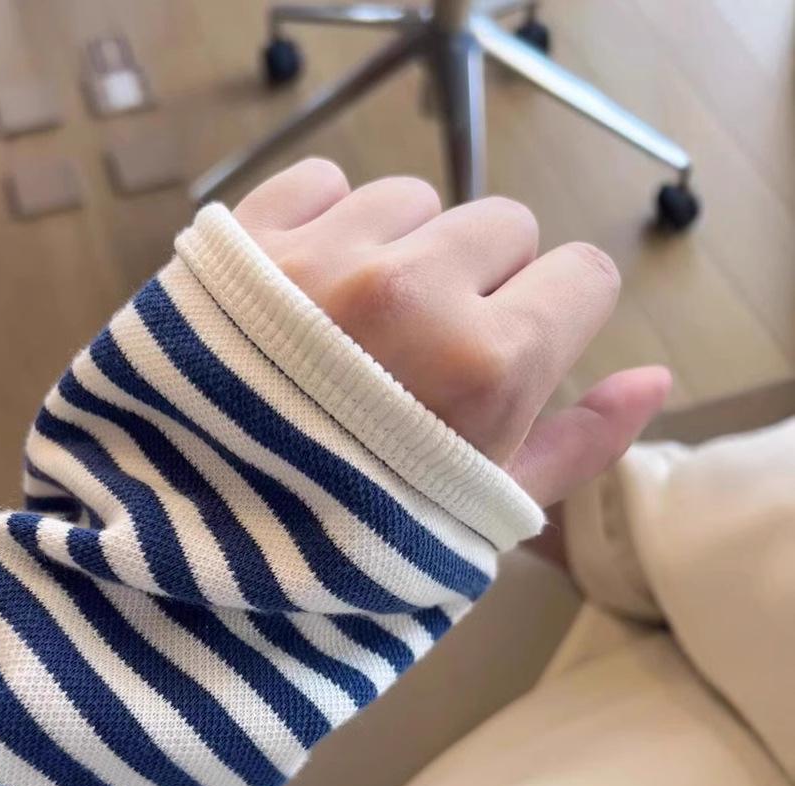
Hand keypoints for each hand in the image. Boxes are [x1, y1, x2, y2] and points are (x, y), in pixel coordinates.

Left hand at [233, 158, 669, 506]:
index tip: (510, 355)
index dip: (553, 318)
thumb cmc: (345, 546)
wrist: (188, 543)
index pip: (583, 274)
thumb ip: (577, 446)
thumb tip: (656, 380)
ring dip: (400, 253)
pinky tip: (301, 293)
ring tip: (349, 332)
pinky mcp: (244, 241)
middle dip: (478, 285)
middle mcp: (411, 293)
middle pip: (502, 227)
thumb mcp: (476, 520)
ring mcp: (321, 258)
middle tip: (418, 356)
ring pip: (413, 202)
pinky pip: (323, 181)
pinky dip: (324, 224)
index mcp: (486, 368)